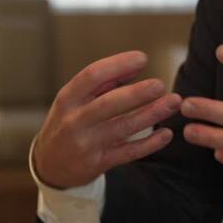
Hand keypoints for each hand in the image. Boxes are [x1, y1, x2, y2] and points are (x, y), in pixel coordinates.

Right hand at [33, 51, 182, 188]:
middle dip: (137, 93)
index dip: (118, 64)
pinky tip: (166, 134)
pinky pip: (128, 153)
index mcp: (68, 98)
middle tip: (160, 84)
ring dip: (151, 114)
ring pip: (123, 128)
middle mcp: (75, 120)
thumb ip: (105, 81)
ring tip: (173, 102)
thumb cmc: (69, 121)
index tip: (143, 58)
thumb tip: (137, 63)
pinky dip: (149, 144)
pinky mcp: (98, 163)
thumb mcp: (76, 99)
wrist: (50, 165)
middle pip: (109, 103)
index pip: (92, 76)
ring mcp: (86, 144)